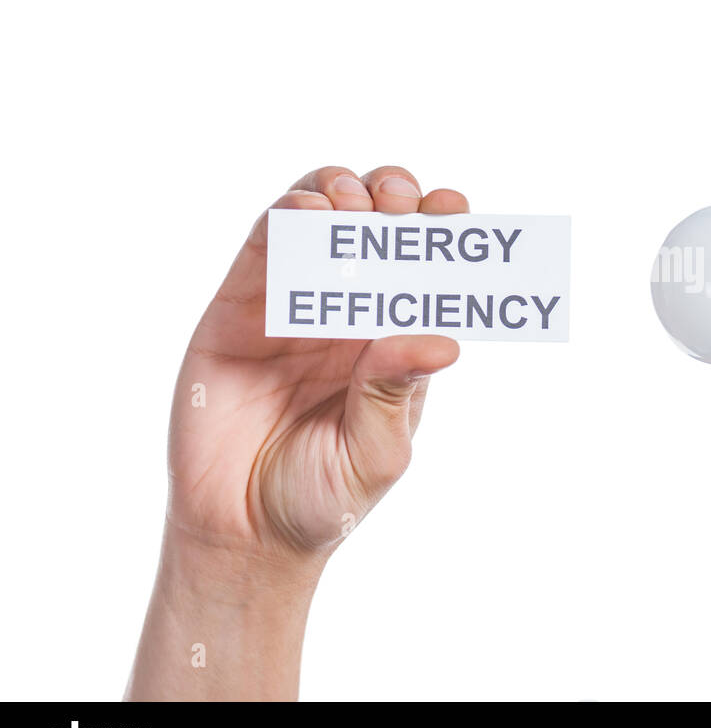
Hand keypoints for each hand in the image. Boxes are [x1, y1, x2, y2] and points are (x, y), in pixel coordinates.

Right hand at [129, 166, 466, 698]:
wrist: (242, 532)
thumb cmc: (322, 499)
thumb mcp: (374, 451)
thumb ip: (395, 393)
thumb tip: (444, 343)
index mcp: (393, 343)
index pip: (423, 272)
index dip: (440, 232)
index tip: (455, 209)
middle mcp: (348, 315)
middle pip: (375, 230)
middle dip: (392, 199)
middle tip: (399, 202)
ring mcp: (294, 307)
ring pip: (320, 223)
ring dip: (340, 195)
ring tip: (351, 204)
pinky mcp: (239, 308)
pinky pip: (262, 248)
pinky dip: (284, 218)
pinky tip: (305, 214)